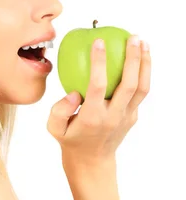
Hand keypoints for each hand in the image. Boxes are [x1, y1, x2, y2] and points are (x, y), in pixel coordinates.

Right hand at [47, 35, 150, 167]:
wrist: (92, 162)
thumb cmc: (71, 140)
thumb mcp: (55, 128)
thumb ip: (59, 109)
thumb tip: (74, 92)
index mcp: (92, 117)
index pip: (98, 86)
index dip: (99, 63)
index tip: (98, 41)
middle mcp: (113, 116)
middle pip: (129, 85)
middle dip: (133, 58)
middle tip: (133, 37)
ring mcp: (126, 117)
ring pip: (142, 88)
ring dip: (145, 64)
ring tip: (143, 43)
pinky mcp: (132, 116)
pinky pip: (141, 92)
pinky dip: (143, 73)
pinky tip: (140, 58)